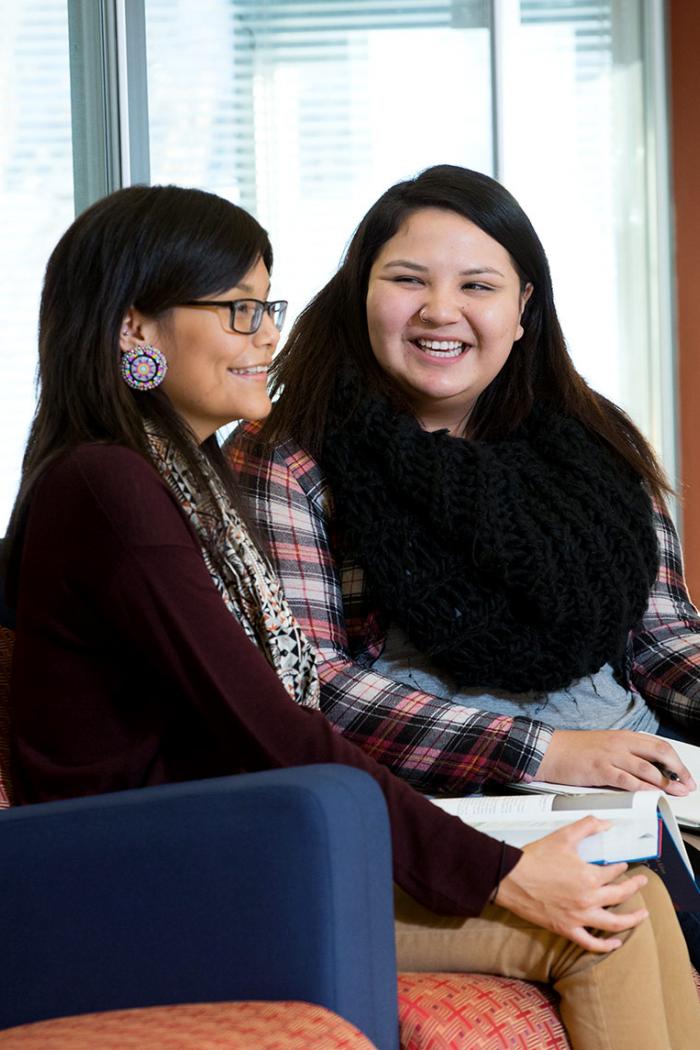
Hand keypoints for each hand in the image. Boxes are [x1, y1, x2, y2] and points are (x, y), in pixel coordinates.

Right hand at [494, 816, 649, 951]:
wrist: (511, 878)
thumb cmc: (535, 858)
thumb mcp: (563, 836)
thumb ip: (587, 826)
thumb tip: (606, 823)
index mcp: (589, 877)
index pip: (613, 872)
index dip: (621, 867)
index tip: (623, 865)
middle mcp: (588, 899)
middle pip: (620, 896)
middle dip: (634, 888)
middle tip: (642, 883)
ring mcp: (579, 917)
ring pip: (614, 923)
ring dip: (631, 920)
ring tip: (642, 915)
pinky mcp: (567, 929)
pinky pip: (591, 943)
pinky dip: (606, 945)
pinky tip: (615, 942)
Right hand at [537, 729, 694, 795]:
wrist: (549, 750)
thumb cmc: (574, 750)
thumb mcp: (605, 746)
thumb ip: (625, 754)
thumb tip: (648, 769)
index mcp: (623, 736)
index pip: (659, 745)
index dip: (676, 761)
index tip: (685, 775)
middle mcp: (620, 743)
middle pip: (660, 753)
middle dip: (678, 770)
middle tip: (687, 785)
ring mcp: (611, 755)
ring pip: (647, 768)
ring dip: (666, 782)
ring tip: (675, 792)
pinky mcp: (600, 769)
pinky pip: (628, 780)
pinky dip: (644, 788)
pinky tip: (652, 795)